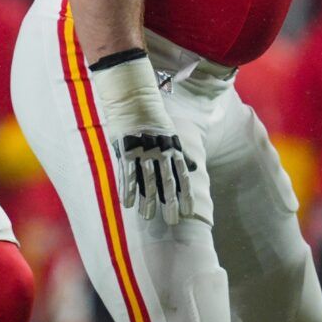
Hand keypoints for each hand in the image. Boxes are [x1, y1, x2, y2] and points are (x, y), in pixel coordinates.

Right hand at [89, 54, 196, 224]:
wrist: (134, 100)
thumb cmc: (153, 119)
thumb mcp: (173, 135)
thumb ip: (182, 154)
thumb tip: (195, 167)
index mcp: (173, 149)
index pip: (182, 177)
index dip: (185, 195)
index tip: (188, 212)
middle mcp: (161, 152)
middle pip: (167, 182)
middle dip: (170, 202)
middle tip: (172, 221)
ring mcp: (143, 152)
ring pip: (148, 181)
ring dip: (148, 200)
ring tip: (148, 217)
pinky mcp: (126, 150)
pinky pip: (128, 174)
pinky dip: (128, 189)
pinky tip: (128, 203)